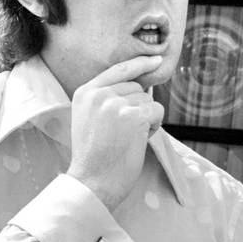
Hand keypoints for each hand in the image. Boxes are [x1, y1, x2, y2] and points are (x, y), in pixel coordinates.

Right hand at [66, 56, 164, 211]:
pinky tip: (138, 141)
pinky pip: (157, 111)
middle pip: (136, 87)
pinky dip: (154, 127)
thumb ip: (106, 100)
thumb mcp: (89, 119)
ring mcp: (116, 103)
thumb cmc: (94, 157)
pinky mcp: (133, 116)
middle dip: (139, 107)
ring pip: (148, 100)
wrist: (92, 181)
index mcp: (85, 93)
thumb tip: (141, 84)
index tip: (156, 60)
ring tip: (127, 139)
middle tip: (124, 133)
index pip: (117, 70)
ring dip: (146, 119)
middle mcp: (99, 94)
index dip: (139, 64)